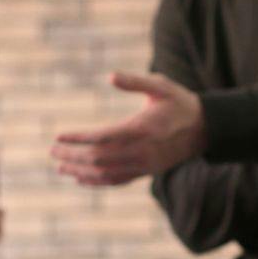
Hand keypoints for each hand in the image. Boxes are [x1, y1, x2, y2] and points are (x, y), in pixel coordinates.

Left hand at [50, 72, 206, 185]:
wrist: (205, 129)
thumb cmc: (179, 103)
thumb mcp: (161, 86)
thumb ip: (135, 81)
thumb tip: (110, 76)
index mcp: (142, 129)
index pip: (102, 138)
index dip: (78, 138)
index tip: (58, 135)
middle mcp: (141, 151)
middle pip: (99, 159)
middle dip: (73, 155)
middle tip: (52, 150)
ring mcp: (143, 165)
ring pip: (105, 173)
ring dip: (80, 171)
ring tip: (60, 166)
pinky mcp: (145, 172)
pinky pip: (116, 181)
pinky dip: (96, 181)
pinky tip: (80, 178)